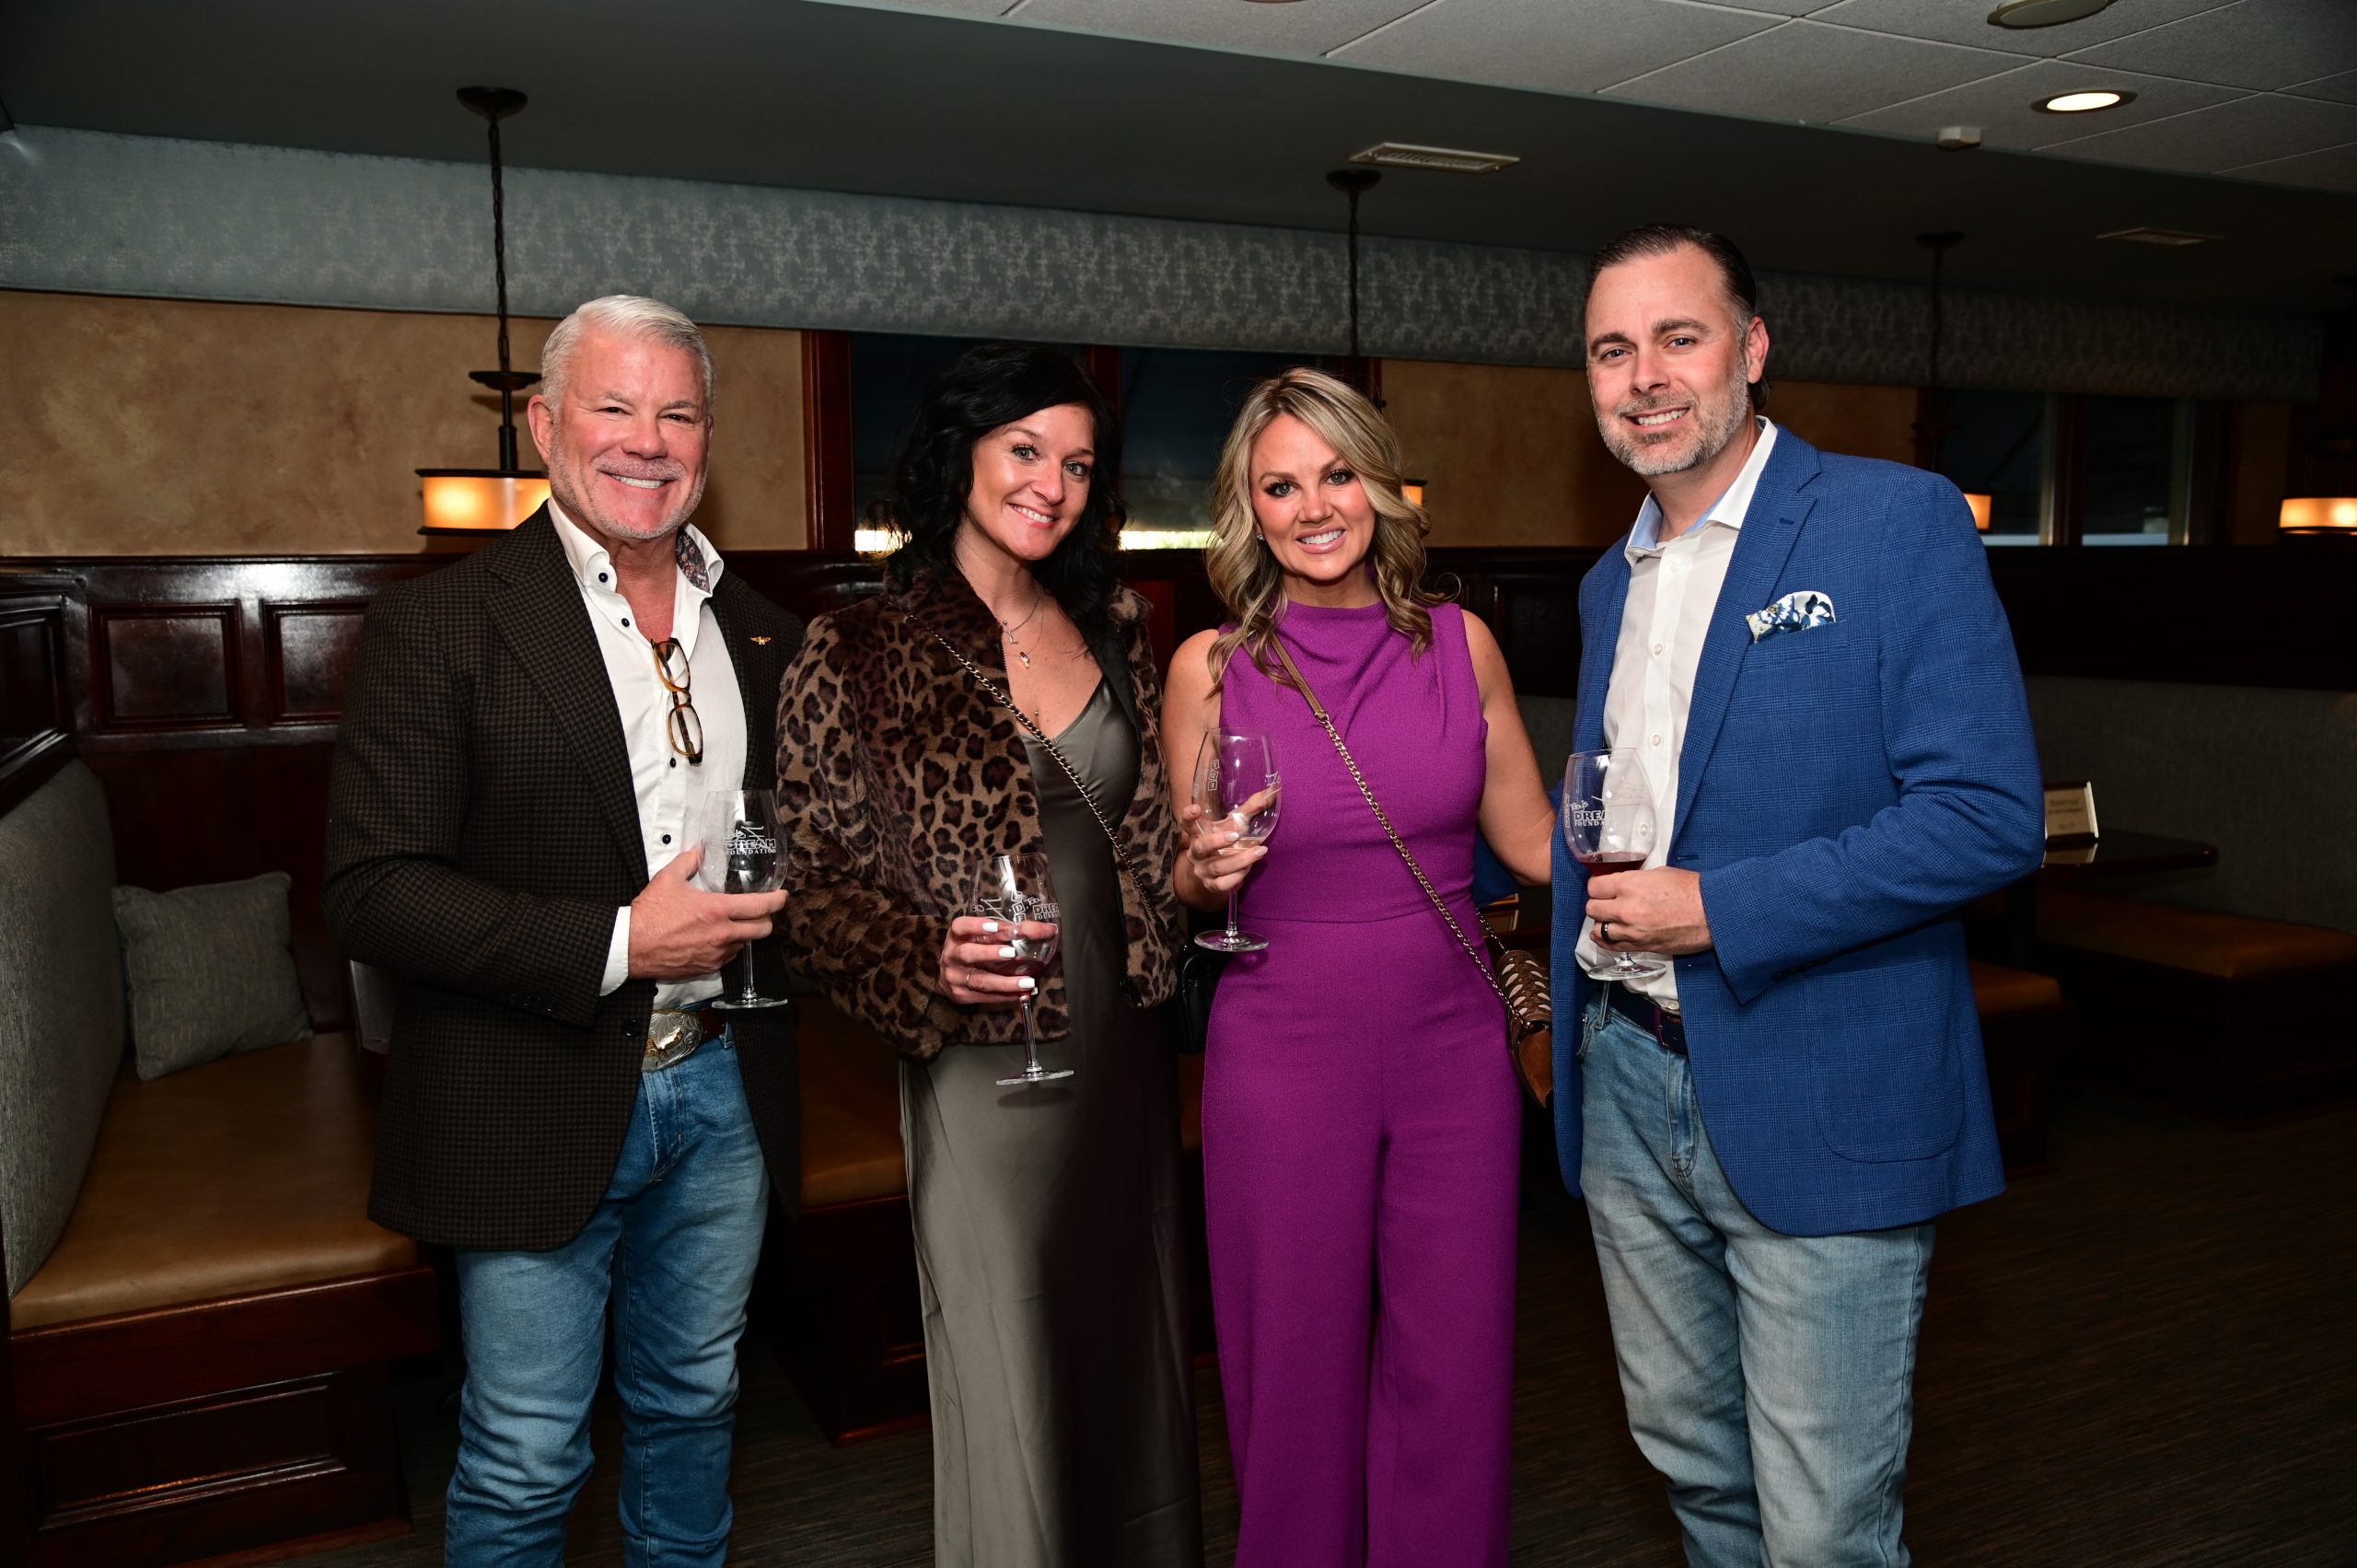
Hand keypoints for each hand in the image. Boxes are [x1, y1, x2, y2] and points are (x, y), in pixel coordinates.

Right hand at [628, 846, 787, 980]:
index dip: (777, 901)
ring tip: (731, 924)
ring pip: (745, 944)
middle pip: (763, 930)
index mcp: (717, 910)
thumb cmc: (649, 914)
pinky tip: (715, 938)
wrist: (631, 945)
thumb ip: (688, 861)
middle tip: (760, 911)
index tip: (781, 896)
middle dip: (766, 920)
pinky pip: (727, 957)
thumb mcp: (668, 879)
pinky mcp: (707, 967)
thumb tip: (698, 851)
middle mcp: (722, 934)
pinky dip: (727, 948)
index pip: (761, 907)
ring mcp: (716, 954)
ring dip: (743, 934)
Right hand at [937, 915, 1059, 1007]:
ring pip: (979, 980)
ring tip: (1026, 981)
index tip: (996, 926)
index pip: (960, 926)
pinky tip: (1021, 994)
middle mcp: (951, 955)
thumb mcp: (982, 937)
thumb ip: (1005, 932)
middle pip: (967, 953)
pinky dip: (1005, 995)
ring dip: (1004, 982)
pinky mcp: (961, 995)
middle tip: (1012, 953)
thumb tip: (1045, 929)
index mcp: (956, 936)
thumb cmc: (972, 949)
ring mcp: (954, 977)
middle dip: (989, 953)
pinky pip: (985, 996)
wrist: (950, 975)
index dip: (976, 925)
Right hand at [1181, 799, 1268, 894]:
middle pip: (1201, 846)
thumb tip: (1272, 793)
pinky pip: (1222, 884)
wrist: (1215, 873)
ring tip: (1259, 851)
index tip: (1196, 808)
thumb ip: (1250, 809)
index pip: (1186, 822)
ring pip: (1217, 866)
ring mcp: (1202, 870)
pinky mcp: (1211, 885)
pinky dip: (1238, 877)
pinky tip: (1249, 868)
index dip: (1188, 815)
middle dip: (1218, 841)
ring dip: (1240, 860)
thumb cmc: (1225, 842)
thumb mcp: (1233, 824)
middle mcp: (1196, 852)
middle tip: (1236, 835)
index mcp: (1197, 833)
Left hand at [1587, 867, 1711, 956]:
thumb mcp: (1658, 873)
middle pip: (1592, 909)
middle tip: (1607, 902)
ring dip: (1603, 923)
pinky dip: (1608, 940)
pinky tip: (1609, 935)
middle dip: (1598, 904)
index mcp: (1629, 885)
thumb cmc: (1691, 890)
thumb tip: (1620, 885)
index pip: (1594, 887)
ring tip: (1611, 919)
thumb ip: (1633, 880)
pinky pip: (1612, 946)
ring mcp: (1632, 931)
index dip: (1598, 887)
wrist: (1713, 913)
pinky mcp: (1641, 946)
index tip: (1603, 887)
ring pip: (1598, 930)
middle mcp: (1626, 909)